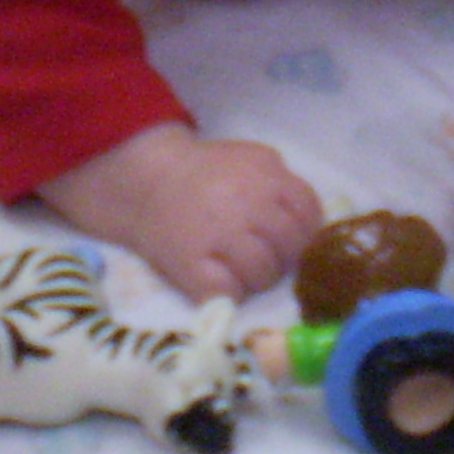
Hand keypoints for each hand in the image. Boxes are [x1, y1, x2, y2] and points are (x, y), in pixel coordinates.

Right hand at [42, 123, 322, 299]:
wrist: (142, 179)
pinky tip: (216, 280)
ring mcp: (221, 237)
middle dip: (281, 258)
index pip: (309, 217)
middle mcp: (249, 205)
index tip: (287, 241)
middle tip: (260, 256)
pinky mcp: (192, 267)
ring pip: (263, 276)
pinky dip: (227, 293)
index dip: (304, 234)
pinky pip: (228, 294)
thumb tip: (310, 225)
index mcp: (267, 176)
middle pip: (291, 250)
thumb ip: (283, 184)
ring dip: (254, 279)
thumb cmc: (202, 172)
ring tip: (234, 268)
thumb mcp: (251, 160)